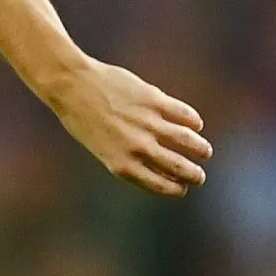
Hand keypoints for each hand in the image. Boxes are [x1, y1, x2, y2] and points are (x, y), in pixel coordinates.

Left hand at [46, 60, 210, 196]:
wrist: (72, 86)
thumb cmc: (83, 119)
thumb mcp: (102, 148)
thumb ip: (130, 158)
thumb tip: (161, 167)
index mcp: (122, 164)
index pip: (160, 185)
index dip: (176, 189)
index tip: (182, 188)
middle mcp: (138, 148)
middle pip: (180, 168)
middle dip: (195, 176)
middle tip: (199, 177)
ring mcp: (148, 124)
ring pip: (189, 141)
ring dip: (201, 149)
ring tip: (204, 151)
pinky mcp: (155, 101)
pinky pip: (185, 115)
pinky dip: (194, 122)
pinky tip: (195, 125)